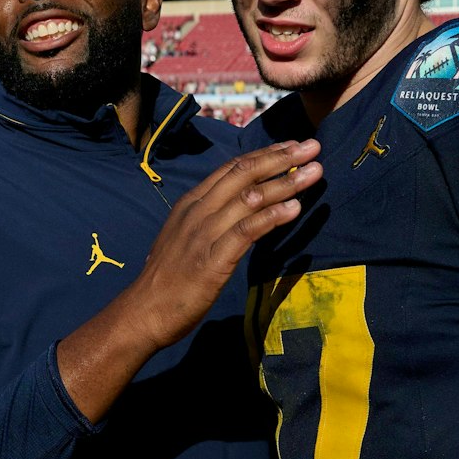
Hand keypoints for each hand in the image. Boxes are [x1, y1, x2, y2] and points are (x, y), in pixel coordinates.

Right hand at [113, 139, 321, 352]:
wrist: (144, 312)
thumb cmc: (167, 280)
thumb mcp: (185, 237)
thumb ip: (209, 220)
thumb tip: (238, 208)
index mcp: (191, 204)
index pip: (232, 168)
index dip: (264, 154)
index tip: (291, 146)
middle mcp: (198, 211)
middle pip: (244, 174)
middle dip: (281, 158)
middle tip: (312, 147)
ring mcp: (204, 233)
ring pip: (250, 198)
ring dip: (286, 183)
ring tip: (315, 173)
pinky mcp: (213, 259)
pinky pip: (247, 230)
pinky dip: (272, 216)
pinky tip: (295, 208)